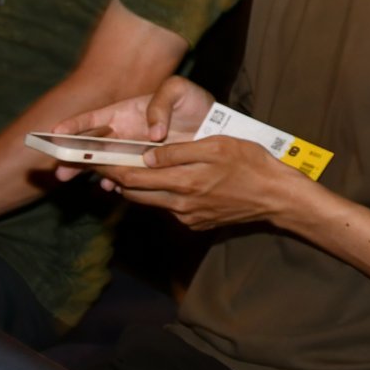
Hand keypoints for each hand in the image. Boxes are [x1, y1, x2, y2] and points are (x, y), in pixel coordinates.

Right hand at [49, 76, 213, 181]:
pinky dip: (117, 182)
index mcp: (124, 112)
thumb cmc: (193, 102)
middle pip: (89, 146)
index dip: (73, 125)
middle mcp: (123, 134)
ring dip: (90, 172)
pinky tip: (112, 187)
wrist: (215, 126)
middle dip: (72, 157)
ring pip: (104, 163)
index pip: (92, 119)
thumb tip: (153, 134)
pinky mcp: (145, 168)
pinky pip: (125, 176)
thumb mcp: (179, 90)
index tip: (55, 133)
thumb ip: (162, 105)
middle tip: (60, 171)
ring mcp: (132, 152)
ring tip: (77, 180)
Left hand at [96, 135, 301, 230]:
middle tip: (103, 162)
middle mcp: (180, 204)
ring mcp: (188, 217)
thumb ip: (179, 152)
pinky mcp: (197, 223)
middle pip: (134, 192)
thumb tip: (146, 157)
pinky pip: (170, 208)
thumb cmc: (251, 163)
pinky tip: (170, 182)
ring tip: (131, 170)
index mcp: (183, 182)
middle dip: (115, 177)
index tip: (92, 157)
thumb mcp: (217, 146)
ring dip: (137, 187)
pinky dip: (162, 194)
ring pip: (151, 201)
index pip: (132, 176)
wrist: (276, 196)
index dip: (109, 166)